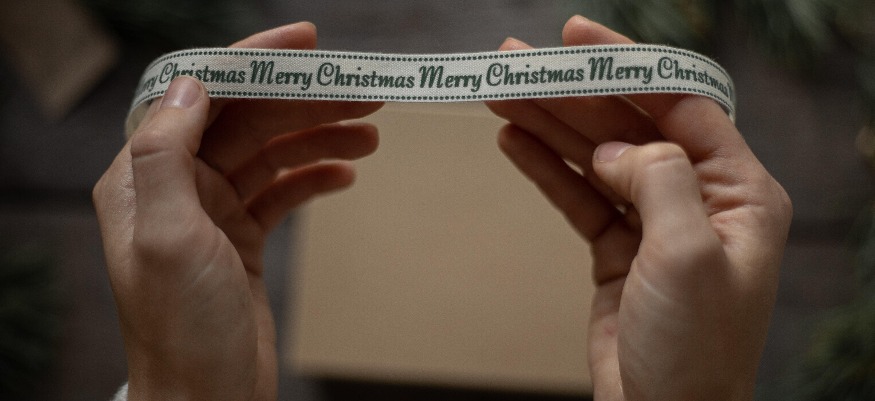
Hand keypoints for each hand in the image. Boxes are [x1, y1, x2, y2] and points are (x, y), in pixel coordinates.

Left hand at [93, 23, 381, 400]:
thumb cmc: (183, 332)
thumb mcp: (168, 238)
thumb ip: (166, 155)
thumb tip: (192, 85)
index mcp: (144, 177)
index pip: (201, 95)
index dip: (252, 60)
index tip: (306, 42)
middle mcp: (175, 187)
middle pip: (247, 120)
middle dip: (305, 102)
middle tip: (364, 92)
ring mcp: (211, 212)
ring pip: (271, 153)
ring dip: (319, 138)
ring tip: (370, 133)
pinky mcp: (242, 237)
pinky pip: (282, 191)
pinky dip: (314, 178)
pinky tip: (346, 176)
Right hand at [487, 16, 791, 400]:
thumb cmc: (693, 349)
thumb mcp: (689, 252)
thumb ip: (659, 179)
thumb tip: (616, 146)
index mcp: (739, 191)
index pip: (679, 104)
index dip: (626, 64)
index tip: (575, 36)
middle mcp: (699, 199)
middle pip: (627, 125)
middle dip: (572, 92)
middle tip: (517, 62)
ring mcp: (654, 224)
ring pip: (594, 158)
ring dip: (548, 125)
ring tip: (501, 93)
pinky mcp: (617, 250)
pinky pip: (578, 197)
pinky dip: (545, 169)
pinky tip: (514, 141)